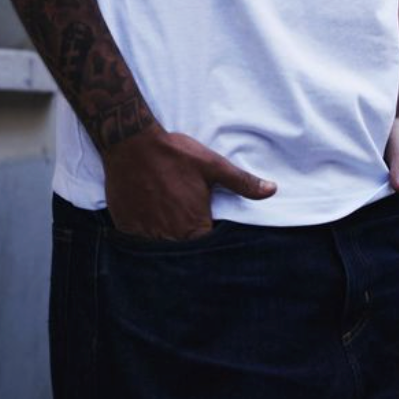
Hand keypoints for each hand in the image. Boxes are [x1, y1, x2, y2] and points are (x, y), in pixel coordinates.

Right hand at [102, 125, 276, 239]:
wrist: (132, 144)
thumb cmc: (174, 154)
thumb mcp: (213, 165)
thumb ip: (242, 182)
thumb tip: (272, 190)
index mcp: (194, 226)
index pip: (208, 251)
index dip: (212, 247)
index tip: (213, 237)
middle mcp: (170, 237)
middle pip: (184, 254)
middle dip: (189, 247)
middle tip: (188, 225)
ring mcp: (146, 236)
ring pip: (161, 251)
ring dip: (168, 243)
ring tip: (170, 225)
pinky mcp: (127, 229)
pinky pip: (140, 245)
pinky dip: (147, 238)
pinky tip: (150, 222)